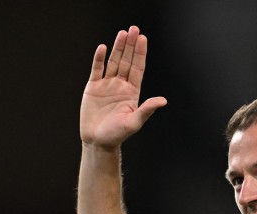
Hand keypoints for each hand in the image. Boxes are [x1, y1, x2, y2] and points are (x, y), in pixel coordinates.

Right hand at [80, 26, 166, 149]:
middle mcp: (120, 85)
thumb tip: (163, 101)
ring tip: (121, 33)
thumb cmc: (117, 134)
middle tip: (133, 29)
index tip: (142, 39)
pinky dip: (99, 59)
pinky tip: (103, 48)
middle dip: (130, 45)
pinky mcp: (93, 87)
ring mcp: (107, 85)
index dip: (140, 53)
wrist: (98, 141)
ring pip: (113, 62)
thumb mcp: (134, 122)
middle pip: (126, 61)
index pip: (137, 68)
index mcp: (132, 92)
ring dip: (117, 48)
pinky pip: (97, 69)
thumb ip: (147, 109)